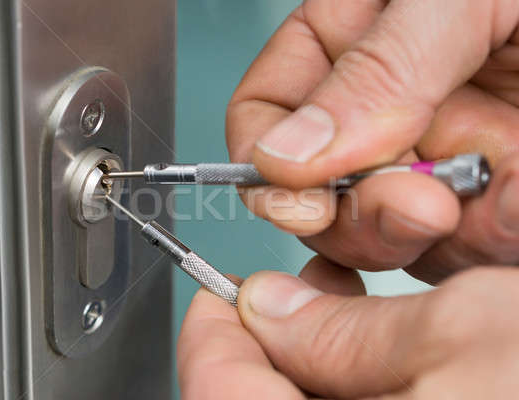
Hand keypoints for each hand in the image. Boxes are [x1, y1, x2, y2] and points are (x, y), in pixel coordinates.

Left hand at [178, 263, 518, 398]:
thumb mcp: (471, 338)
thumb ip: (346, 332)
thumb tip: (266, 308)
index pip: (216, 388)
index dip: (211, 331)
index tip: (222, 289)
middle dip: (273, 342)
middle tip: (297, 288)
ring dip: (323, 359)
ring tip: (351, 305)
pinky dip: (368, 385)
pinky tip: (395, 350)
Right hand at [227, 0, 518, 282]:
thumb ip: (376, 67)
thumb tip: (284, 154)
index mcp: (352, 44)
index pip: (265, 113)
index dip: (264, 159)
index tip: (297, 190)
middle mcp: (382, 113)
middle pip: (315, 192)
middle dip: (353, 213)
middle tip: (412, 200)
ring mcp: (432, 162)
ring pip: (381, 233)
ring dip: (423, 233)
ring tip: (480, 199)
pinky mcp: (487, 204)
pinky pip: (461, 246)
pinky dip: (490, 238)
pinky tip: (518, 206)